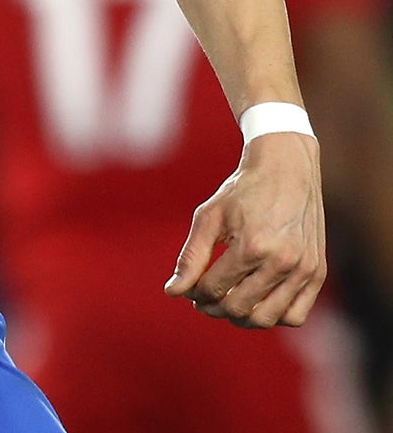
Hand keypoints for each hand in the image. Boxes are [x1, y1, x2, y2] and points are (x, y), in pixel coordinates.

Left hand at [165, 132, 325, 326]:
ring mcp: (304, 271)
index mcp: (252, 246)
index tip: (189, 289)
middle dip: (213, 308)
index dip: (195, 294)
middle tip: (203, 299)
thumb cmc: (242, 191)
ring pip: (267, 319)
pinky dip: (273, 317)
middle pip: (239, 308)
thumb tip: (171, 292)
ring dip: (241, 318)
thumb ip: (191, 256)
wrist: (286, 170)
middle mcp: (282, 262)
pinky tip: (255, 302)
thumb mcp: (209, 216)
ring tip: (226, 303)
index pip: (214, 289)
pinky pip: (296, 316)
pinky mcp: (318, 274)